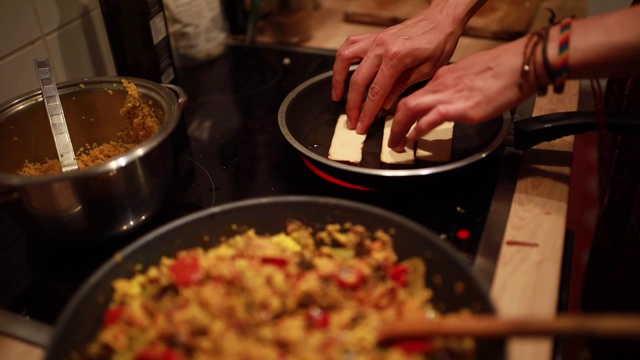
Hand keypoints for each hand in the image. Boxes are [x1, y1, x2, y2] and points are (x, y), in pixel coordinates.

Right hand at [331, 8, 465, 134]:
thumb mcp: (426, 71)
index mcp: (396, 57)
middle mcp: (381, 47)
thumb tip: (383, 104)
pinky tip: (343, 71)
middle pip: (357, 80)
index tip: (361, 126)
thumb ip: (401, 87)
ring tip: (338, 96)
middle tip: (351, 121)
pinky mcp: (375, 36)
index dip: (366, 112)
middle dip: (352, 105)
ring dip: (338, 79)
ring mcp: (376, 39)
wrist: (442, 19)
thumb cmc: (439, 43)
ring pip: (345, 58)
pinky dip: (343, 59)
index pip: (375, 92)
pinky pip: (351, 45)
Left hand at [387, 36, 538, 150]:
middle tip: (391, 140)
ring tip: (396, 144)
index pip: (415, 94)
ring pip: (410, 109)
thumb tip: (453, 102)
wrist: (522, 64)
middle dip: (393, 124)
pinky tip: (414, 138)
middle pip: (405, 103)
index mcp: (444, 76)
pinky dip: (418, 129)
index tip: (400, 124)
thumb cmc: (504, 69)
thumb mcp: (471, 75)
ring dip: (398, 129)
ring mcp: (450, 95)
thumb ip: (457, 88)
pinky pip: (431, 118)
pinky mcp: (461, 108)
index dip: (403, 112)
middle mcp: (441, 84)